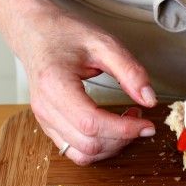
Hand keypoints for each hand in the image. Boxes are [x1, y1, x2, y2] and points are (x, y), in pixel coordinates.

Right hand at [19, 7, 157, 164]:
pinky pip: (75, 151)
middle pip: (89, 143)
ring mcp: (44, 119)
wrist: (35, 32)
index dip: (125, 129)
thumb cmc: (66, 34)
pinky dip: (99, 146)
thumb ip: (130, 71)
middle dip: (122, 138)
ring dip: (112, 146)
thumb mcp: (104, 44)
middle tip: (140, 118)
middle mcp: (45, 107)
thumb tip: (149, 100)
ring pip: (83, 153)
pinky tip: (111, 127)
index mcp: (55, 84)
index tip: (148, 124)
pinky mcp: (48, 125)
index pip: (92, 123)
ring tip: (127, 122)